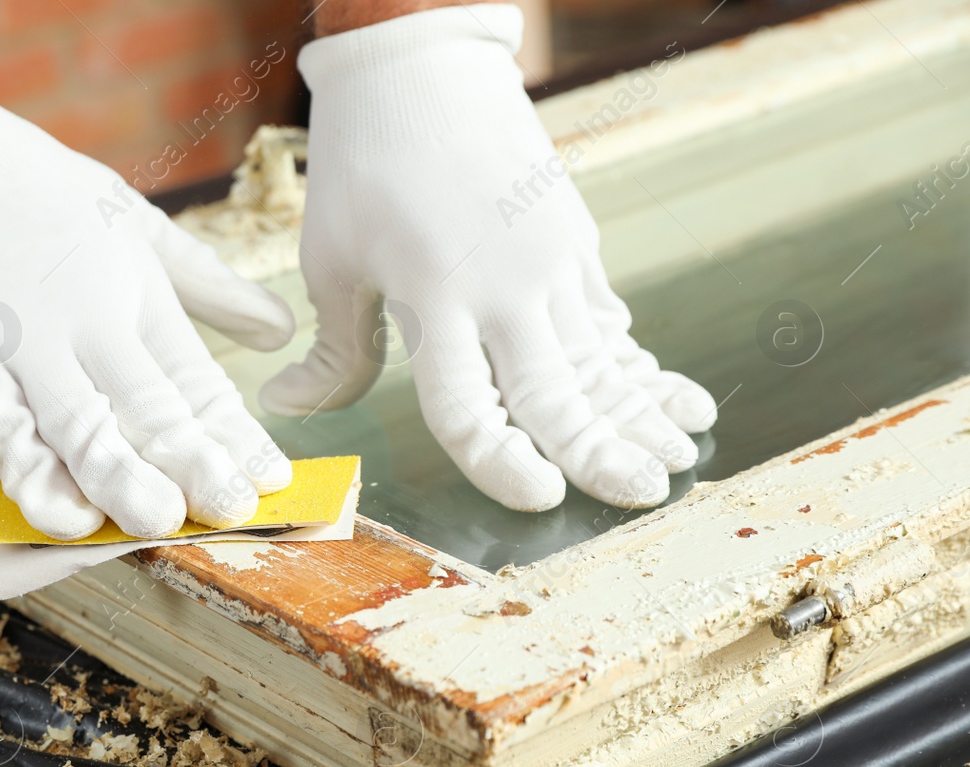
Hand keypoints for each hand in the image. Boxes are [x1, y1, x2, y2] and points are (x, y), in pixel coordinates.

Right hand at [0, 37, 294, 539]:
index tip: (273, 481)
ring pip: (74, 428)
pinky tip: (66, 517)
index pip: (194, 378)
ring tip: (157, 521)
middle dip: (191, 465)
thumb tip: (279, 330)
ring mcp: (17, 349)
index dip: (236, 435)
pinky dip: (35, 481)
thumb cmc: (29, 187)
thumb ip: (208, 283)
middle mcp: (81, 323)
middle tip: (229, 512)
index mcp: (131, 290)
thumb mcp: (133, 221)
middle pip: (144, 407)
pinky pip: (2, 435)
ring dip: (119, 481)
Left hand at [261, 4, 715, 511]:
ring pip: (600, 359)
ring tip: (682, 457)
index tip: (539, 499)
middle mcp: (503, 288)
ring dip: (642, 414)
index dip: (502, 462)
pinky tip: (674, 400)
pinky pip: (608, 321)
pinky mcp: (574, 242)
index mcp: (434, 298)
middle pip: (558, 392)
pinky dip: (637, 366)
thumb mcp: (331, 261)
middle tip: (644, 496)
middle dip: (602, 452)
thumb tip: (287, 410)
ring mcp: (550, 263)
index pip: (470, 407)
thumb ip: (333, 352)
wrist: (422, 65)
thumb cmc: (362, 166)